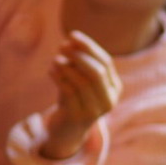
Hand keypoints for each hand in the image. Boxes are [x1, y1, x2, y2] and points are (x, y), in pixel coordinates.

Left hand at [41, 31, 122, 158]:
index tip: (72, 34)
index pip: (106, 62)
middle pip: (97, 72)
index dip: (89, 47)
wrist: (68, 129)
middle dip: (79, 55)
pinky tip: (50, 69)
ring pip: (83, 82)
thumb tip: (70, 41)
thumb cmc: (74, 97)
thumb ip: (79, 61)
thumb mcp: (80, 78)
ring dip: (66, 66)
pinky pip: (69, 92)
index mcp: (115, 88)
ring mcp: (95, 111)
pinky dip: (58, 77)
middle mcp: (109, 101)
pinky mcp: (78, 117)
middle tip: (62, 46)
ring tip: (55, 59)